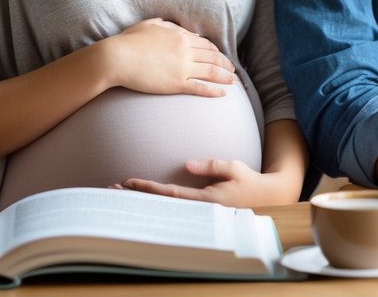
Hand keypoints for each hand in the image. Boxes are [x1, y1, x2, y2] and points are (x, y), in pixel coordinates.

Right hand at [103, 18, 236, 96]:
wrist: (117, 58)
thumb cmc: (128, 41)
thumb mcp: (149, 25)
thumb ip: (166, 25)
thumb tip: (178, 28)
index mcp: (180, 36)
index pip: (205, 44)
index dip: (216, 51)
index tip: (221, 56)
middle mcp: (185, 51)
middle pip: (212, 57)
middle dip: (225, 64)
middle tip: (233, 70)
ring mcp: (182, 68)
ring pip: (210, 72)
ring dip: (225, 77)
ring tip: (233, 82)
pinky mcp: (176, 84)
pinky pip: (200, 87)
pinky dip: (213, 91)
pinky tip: (222, 94)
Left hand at [119, 158, 297, 207]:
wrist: (266, 199)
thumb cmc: (250, 182)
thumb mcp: (234, 168)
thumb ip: (212, 165)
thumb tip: (187, 164)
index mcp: (205, 199)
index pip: (169, 193)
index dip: (147, 187)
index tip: (128, 181)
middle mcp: (198, 209)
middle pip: (160, 204)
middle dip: (136, 197)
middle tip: (111, 191)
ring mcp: (198, 212)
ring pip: (164, 208)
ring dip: (142, 201)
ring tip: (120, 194)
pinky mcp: (200, 211)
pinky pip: (172, 208)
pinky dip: (155, 203)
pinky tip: (143, 199)